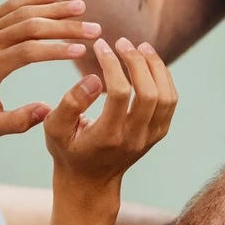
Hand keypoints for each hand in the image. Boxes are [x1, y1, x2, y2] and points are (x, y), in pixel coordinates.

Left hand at [0, 0, 101, 137]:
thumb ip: (17, 121)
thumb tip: (47, 110)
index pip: (30, 51)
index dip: (57, 48)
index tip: (83, 50)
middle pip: (32, 26)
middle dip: (66, 26)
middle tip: (95, 28)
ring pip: (24, 11)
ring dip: (55, 8)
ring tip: (82, 7)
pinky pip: (12, 6)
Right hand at [43, 36, 176, 189]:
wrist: (90, 182)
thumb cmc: (68, 151)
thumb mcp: (54, 129)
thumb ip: (70, 103)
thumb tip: (94, 78)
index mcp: (108, 136)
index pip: (120, 93)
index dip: (111, 64)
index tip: (100, 46)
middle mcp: (134, 138)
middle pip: (149, 94)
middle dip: (137, 62)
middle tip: (122, 42)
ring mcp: (150, 137)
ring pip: (166, 97)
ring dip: (156, 67)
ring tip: (141, 47)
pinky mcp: (158, 133)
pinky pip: (170, 101)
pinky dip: (163, 78)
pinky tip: (149, 63)